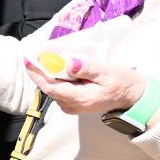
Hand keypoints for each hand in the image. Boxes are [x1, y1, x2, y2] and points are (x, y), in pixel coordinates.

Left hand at [26, 58, 145, 116]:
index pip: (51, 87)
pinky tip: (56, 66)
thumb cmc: (122, 83)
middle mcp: (71, 106)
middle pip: (48, 87)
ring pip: (52, 88)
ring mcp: (71, 106)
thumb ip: (87, 68)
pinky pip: (58, 89)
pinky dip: (55, 77)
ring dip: (47, 73)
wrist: (132, 96)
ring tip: (44, 57)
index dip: (37, 74)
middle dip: (40, 71)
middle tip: (34, 53)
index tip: (27, 60)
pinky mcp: (72, 102)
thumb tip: (68, 63)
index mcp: (80, 99)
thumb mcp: (107, 72)